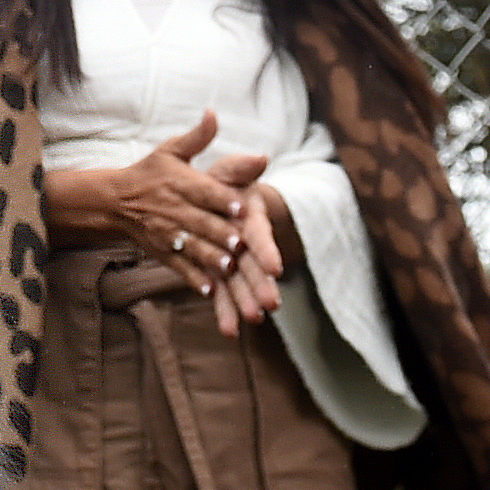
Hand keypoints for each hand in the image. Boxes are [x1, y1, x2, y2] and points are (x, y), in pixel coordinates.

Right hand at [46, 114, 250, 295]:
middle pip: (202, 222)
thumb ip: (198, 136)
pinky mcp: (162, 253)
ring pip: (193, 247)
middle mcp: (174, 208)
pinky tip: (210, 290)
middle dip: (221, 233)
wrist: (114, 200)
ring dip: (211, 258)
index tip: (243, 207)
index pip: (206, 191)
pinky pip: (180, 267)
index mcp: (181, 182)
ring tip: (229, 267)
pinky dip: (194, 279)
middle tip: (242, 243)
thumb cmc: (150, 173)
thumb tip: (213, 112)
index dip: (224, 199)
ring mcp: (168, 233)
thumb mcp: (171, 150)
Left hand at [206, 152, 293, 333]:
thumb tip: (261, 158)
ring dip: (247, 302)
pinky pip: (221, 293)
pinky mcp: (220, 273)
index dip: (268, 250)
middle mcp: (245, 243)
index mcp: (249, 219)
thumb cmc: (225, 183)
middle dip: (261, 285)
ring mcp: (234, 261)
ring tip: (253, 320)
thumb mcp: (229, 171)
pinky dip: (225, 311)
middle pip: (255, 266)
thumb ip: (241, 167)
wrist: (214, 201)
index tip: (276, 266)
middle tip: (270, 305)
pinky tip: (230, 331)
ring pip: (241, 284)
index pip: (260, 236)